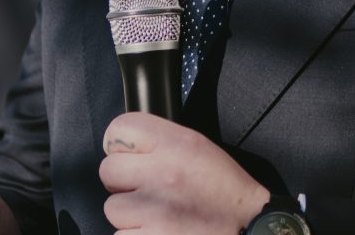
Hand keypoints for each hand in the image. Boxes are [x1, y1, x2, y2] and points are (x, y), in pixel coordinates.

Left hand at [100, 112, 268, 234]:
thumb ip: (162, 142)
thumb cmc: (223, 190)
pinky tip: (159, 232)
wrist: (246, 228)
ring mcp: (153, 209)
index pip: (119, 129)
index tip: (130, 157)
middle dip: (123, 183)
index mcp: (176, 143)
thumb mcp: (199, 148)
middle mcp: (162, 172)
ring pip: (113, 208)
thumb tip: (126, 148)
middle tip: (147, 190)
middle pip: (108, 170)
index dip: (120, 146)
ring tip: (158, 215)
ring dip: (130, 215)